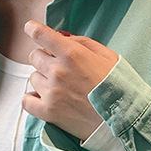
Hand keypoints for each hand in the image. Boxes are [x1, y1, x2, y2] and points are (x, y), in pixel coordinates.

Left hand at [22, 21, 118, 140]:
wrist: (124, 120)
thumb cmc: (119, 88)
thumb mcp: (107, 56)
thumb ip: (82, 43)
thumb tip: (61, 37)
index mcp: (71, 54)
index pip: (38, 33)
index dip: (33, 29)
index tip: (33, 30)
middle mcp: (58, 71)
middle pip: (35, 56)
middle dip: (46, 60)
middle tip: (61, 71)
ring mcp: (52, 93)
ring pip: (33, 78)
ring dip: (43, 81)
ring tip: (61, 90)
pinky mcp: (49, 113)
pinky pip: (27, 101)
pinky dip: (32, 100)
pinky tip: (44, 100)